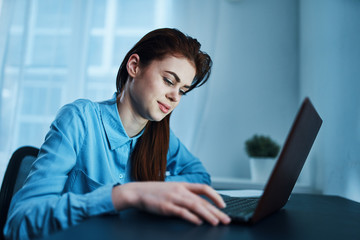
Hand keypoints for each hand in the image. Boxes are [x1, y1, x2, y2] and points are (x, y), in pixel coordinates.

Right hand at [112, 182, 230, 225]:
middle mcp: (180, 190)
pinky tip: (198, 222)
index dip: (215, 196)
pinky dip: (191, 217)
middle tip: (226, 219)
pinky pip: (182, 212)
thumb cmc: (154, 192)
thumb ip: (184, 194)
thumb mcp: (172, 189)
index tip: (223, 205)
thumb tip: (199, 204)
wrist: (137, 192)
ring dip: (207, 215)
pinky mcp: (166, 207)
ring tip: (216, 222)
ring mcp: (173, 198)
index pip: (204, 188)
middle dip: (216, 210)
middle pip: (202, 200)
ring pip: (195, 206)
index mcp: (183, 185)